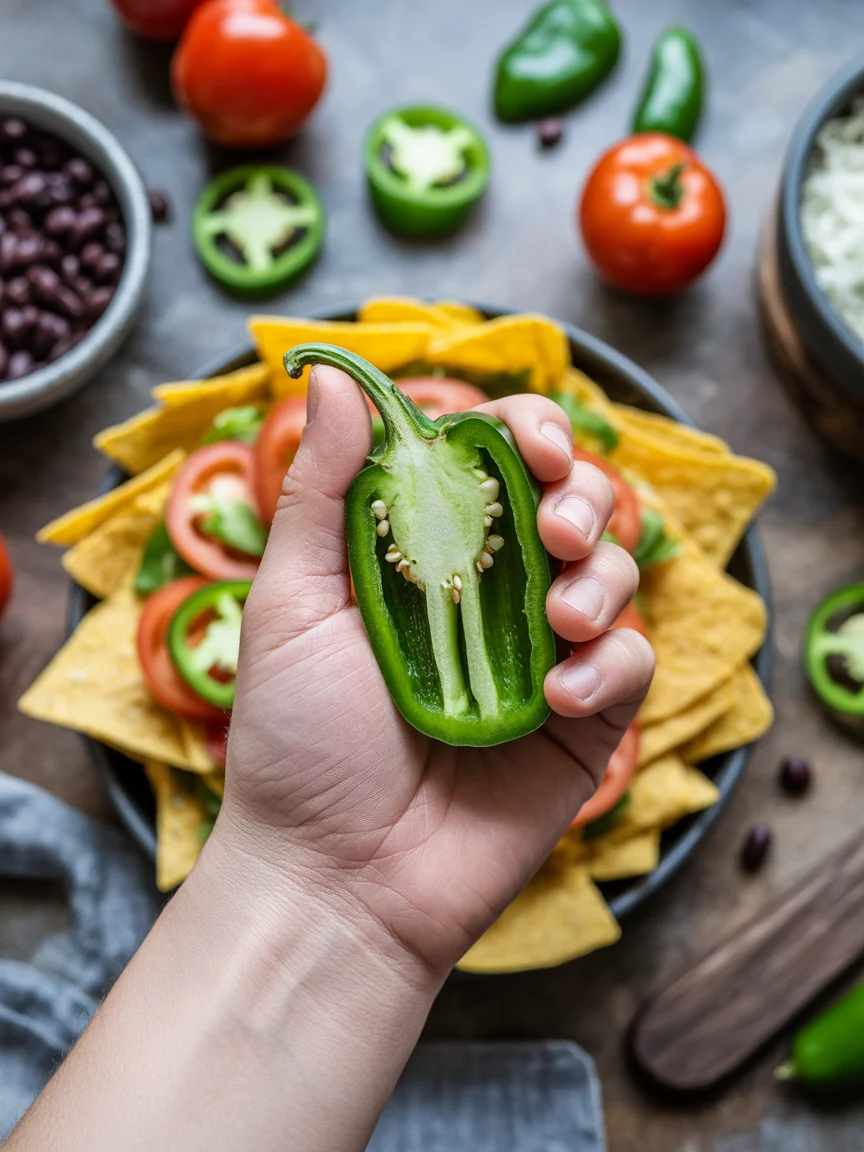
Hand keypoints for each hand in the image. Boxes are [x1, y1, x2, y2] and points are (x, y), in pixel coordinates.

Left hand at [220, 366, 653, 977]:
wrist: (335, 878)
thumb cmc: (298, 740)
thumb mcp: (291, 602)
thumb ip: (321, 491)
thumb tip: (334, 377)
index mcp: (425, 554)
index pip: (495, 464)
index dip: (527, 434)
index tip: (529, 443)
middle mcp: (490, 595)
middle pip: (572, 504)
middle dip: (582, 494)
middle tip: (555, 528)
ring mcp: (540, 657)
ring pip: (615, 574)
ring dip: (602, 577)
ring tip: (561, 620)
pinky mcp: (581, 723)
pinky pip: (631, 665)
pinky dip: (612, 662)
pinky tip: (565, 692)